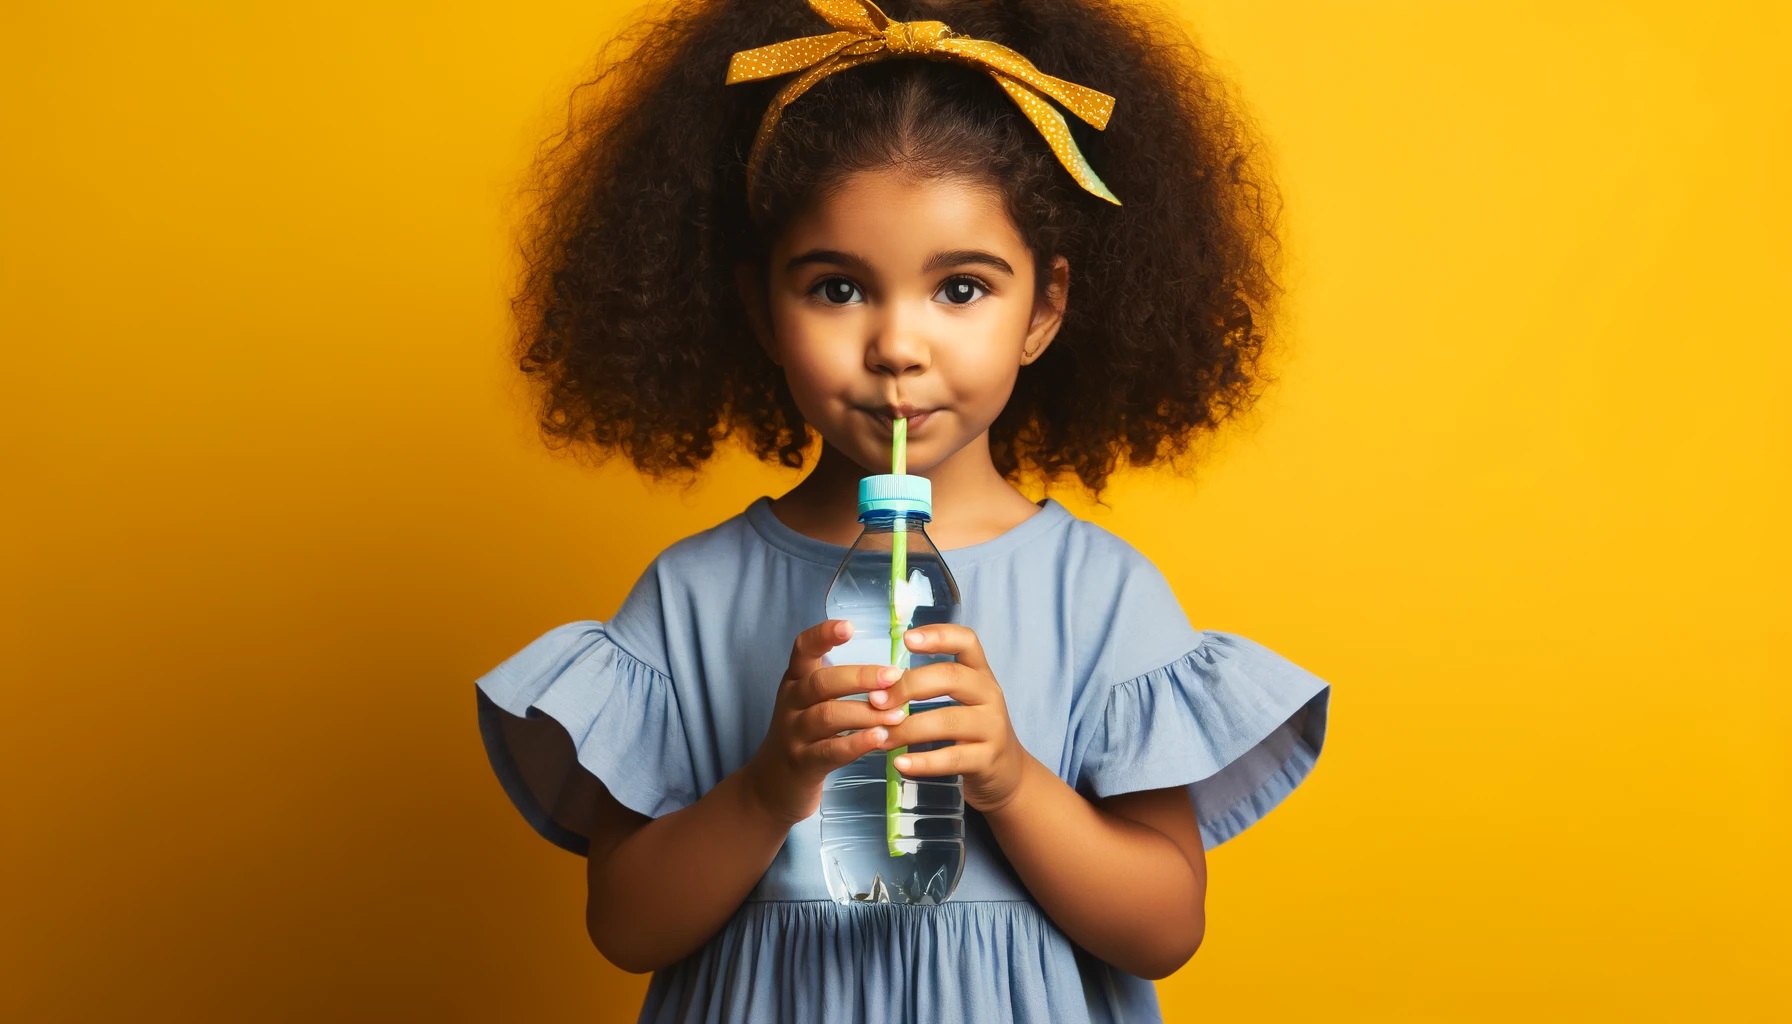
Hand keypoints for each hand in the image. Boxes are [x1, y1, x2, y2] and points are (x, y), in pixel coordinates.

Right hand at [743, 619, 908, 827]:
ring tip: (898, 714)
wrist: (771, 786)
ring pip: (828, 716)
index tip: (849, 626)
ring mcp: (794, 734)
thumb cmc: (804, 736)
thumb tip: (893, 671)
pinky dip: (857, 744)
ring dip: (866, 713)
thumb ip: (839, 685)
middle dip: (859, 677)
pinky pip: (830, 751)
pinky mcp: (802, 764)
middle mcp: (791, 703)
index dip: (823, 635)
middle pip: (821, 682)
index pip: (802, 649)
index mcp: (795, 681)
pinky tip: (881, 739)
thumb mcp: (811, 703)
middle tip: (894, 676)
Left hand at [870, 623, 1030, 813]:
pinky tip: (900, 764)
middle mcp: (990, 695)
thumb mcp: (963, 699)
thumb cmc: (971, 730)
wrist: (1005, 772)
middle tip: (877, 700)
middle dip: (909, 686)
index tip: (907, 638)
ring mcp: (992, 727)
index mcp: (980, 674)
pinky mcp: (988, 759)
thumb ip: (931, 684)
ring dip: (908, 728)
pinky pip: (952, 758)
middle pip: (951, 677)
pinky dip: (923, 762)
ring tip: (881, 737)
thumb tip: (880, 680)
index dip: (938, 635)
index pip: (967, 641)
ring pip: (948, 720)